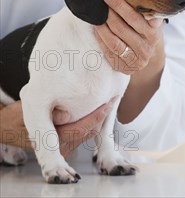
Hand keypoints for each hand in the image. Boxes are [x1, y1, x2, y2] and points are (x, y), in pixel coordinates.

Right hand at [0, 99, 114, 158]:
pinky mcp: (68, 144)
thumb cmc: (18, 117)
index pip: (80, 129)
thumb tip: (66, 114)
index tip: (108, 103)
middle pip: (89, 132)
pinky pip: (85, 132)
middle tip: (113, 97)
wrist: (9, 127)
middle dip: (101, 115)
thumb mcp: (28, 108)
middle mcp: (59, 147)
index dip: (96, 115)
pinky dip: (93, 120)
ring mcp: (64, 147)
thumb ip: (47, 112)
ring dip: (99, 117)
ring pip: (89, 133)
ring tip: (109, 99)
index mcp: (50, 139)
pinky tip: (98, 108)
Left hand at [94, 0, 164, 75]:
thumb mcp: (154, 21)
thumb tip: (150, 7)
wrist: (148, 54)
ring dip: (102, 27)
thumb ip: (152, 13)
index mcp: (154, 35)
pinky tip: (97, 29)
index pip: (134, 18)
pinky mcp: (124, 69)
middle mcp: (145, 49)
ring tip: (97, 16)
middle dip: (109, 14)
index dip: (120, 6)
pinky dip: (101, 39)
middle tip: (100, 3)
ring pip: (114, 42)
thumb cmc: (148, 31)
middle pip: (121, 29)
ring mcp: (135, 61)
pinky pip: (108, 52)